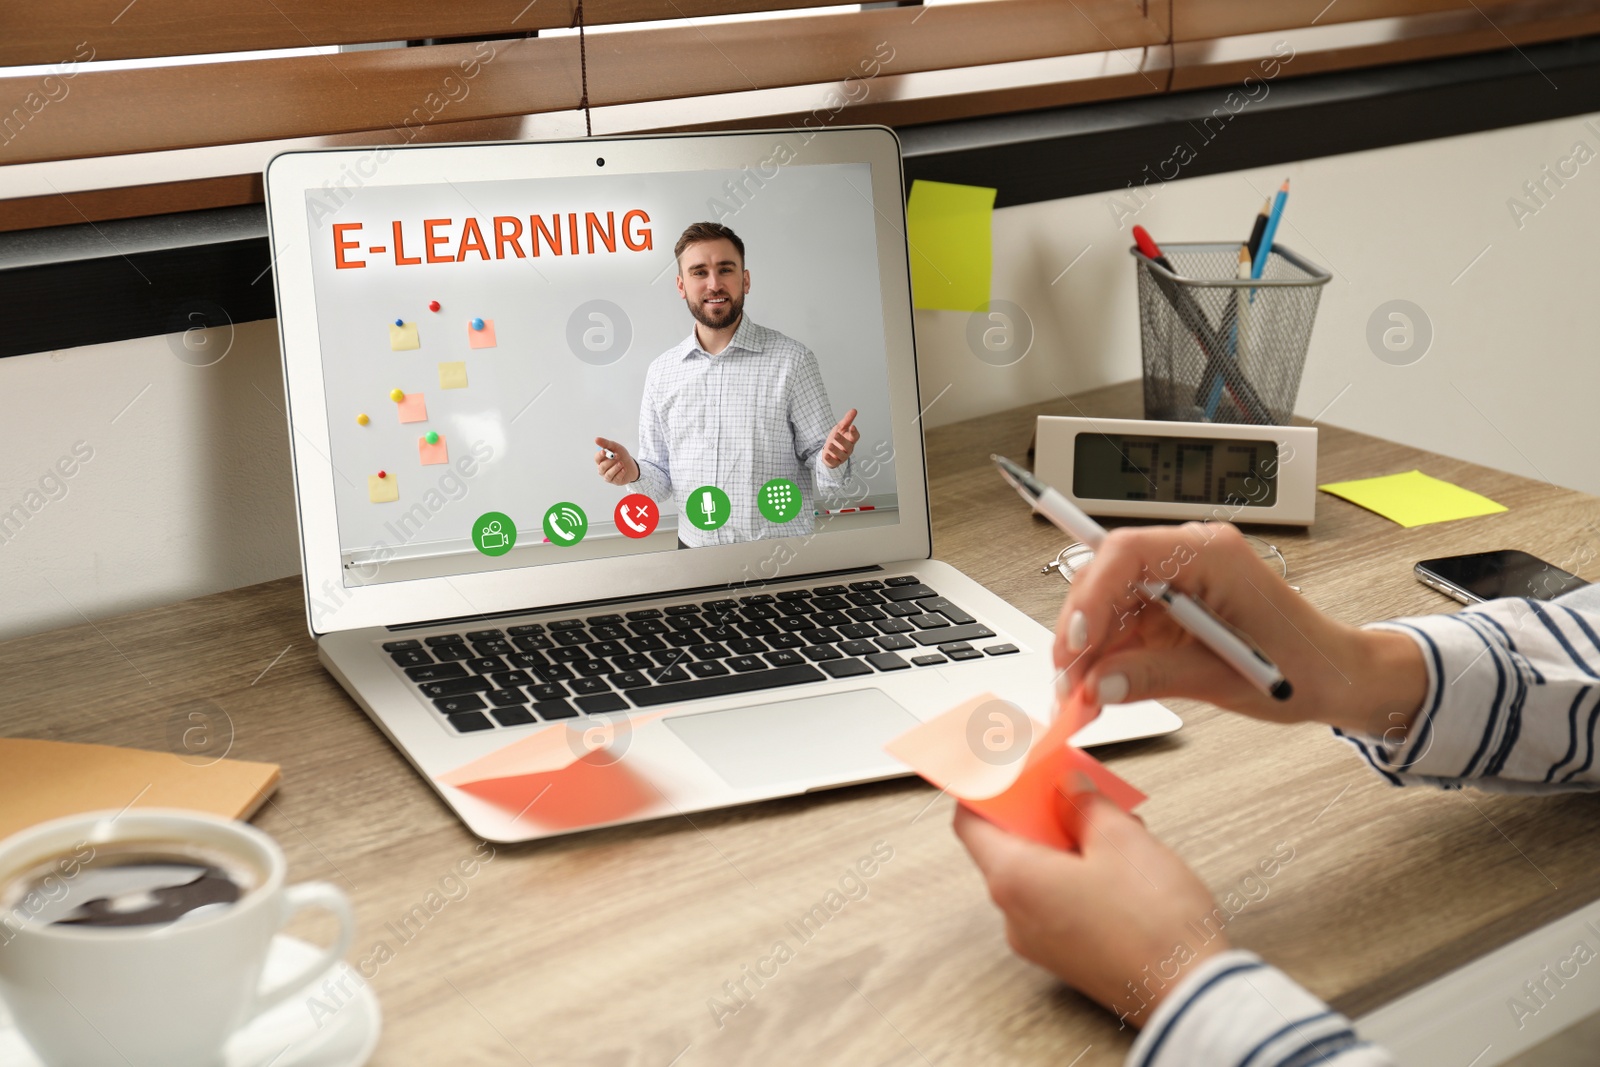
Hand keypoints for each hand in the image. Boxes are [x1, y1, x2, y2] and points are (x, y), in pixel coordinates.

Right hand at [594, 437, 638, 485]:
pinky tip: (624, 469)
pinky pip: (616, 479)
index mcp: (601, 461)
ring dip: (615, 468)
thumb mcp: (615, 447)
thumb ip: (606, 444)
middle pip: (602, 467)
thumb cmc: (622, 456)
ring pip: (608, 474)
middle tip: (618, 455)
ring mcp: (608, 477)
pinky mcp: (615, 481)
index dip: (599, 455)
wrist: (632, 465)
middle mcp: (602, 469)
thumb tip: (596, 439)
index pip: (597, 459)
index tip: (604, 452)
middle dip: (610, 461)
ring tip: (621, 463)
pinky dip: (620, 473)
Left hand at [822, 409, 859, 468]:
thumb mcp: (841, 427)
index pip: (855, 437)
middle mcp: (848, 449)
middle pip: (848, 446)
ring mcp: (842, 457)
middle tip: (836, 434)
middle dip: (842, 440)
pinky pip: (833, 462)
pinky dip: (830, 459)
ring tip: (830, 445)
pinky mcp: (835, 462)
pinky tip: (826, 455)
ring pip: (841, 455)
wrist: (829, 449)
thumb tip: (854, 410)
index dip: (854, 432)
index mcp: (850, 440)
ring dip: (835, 450)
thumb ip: (847, 420)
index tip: (852, 426)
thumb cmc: (837, 439)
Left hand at [954, 786, 1227, 1027]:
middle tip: (1070, 788)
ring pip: (1037, 875)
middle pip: (1007, 847)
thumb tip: (1068, 789)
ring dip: (1065, 843)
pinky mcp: (1066, 957)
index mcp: (1014, 879)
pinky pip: (1055, 903)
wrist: (1190, 994)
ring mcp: (1038, 942)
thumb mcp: (1121, 840)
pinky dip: (1074, 875)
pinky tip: (1116, 863)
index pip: (970, 824)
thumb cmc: (1154, 924)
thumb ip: (1085, 804)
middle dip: (1039, 813)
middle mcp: (1014, 915)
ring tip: (1109, 825)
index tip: (1006, 770)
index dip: (985, 791)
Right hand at [1056, 522, 1425, 735]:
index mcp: (1212, 555)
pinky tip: (1095, 690)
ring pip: (1107, 605)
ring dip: (1087, 652)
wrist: (1336, 677)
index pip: (1130, 553)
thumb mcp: (1225, 678)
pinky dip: (1105, 659)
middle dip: (1081, 632)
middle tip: (1066, 682)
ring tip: (1078, 698)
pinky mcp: (1171, 607)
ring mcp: (1178, 581)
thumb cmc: (1305, 666)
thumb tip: (1095, 684)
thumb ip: (1154, 676)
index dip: (1092, 593)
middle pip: (1108, 577)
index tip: (1076, 641)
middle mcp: (1190, 558)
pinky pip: (1123, 626)